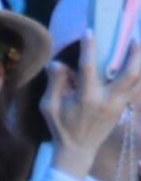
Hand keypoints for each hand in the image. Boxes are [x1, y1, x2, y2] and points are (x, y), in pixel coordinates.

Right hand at [40, 38, 140, 178]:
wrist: (78, 150)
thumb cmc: (61, 127)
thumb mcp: (49, 107)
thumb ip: (55, 84)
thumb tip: (57, 63)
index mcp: (86, 98)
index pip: (89, 67)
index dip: (89, 47)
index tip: (90, 31)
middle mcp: (107, 99)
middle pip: (129, 73)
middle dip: (133, 54)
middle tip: (133, 38)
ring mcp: (119, 104)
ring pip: (138, 80)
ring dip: (140, 63)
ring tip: (138, 48)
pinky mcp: (124, 107)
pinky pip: (136, 88)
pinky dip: (139, 76)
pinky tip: (136, 65)